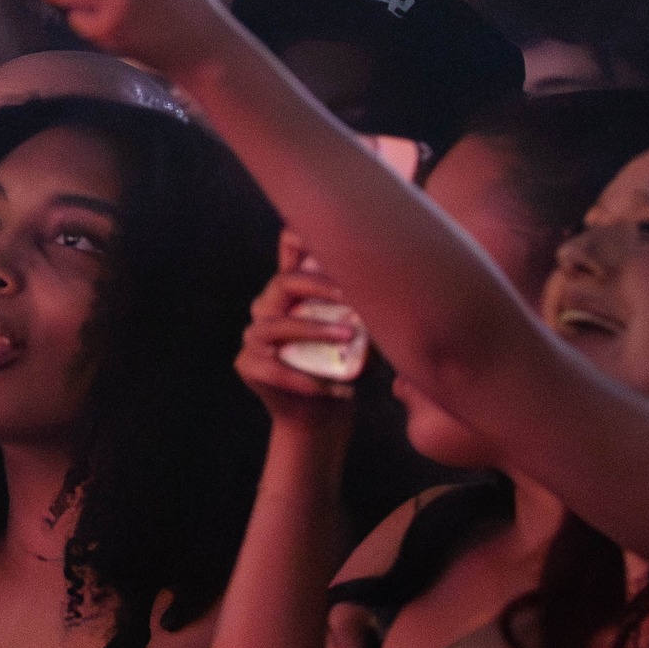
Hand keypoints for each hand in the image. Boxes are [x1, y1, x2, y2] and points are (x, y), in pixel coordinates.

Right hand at [235, 231, 358, 426]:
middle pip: (284, 283)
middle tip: (350, 295)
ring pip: (277, 325)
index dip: (300, 235)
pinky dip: (303, 378)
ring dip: (314, 331)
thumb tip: (400, 290)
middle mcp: (268, 308)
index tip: (329, 233)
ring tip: (347, 337)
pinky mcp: (248, 365)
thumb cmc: (343, 367)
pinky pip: (273, 368)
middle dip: (318, 285)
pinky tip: (329, 386)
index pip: (288, 250)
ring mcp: (254, 336)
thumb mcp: (361, 334)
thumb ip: (367, 309)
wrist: (321, 414)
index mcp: (291, 292)